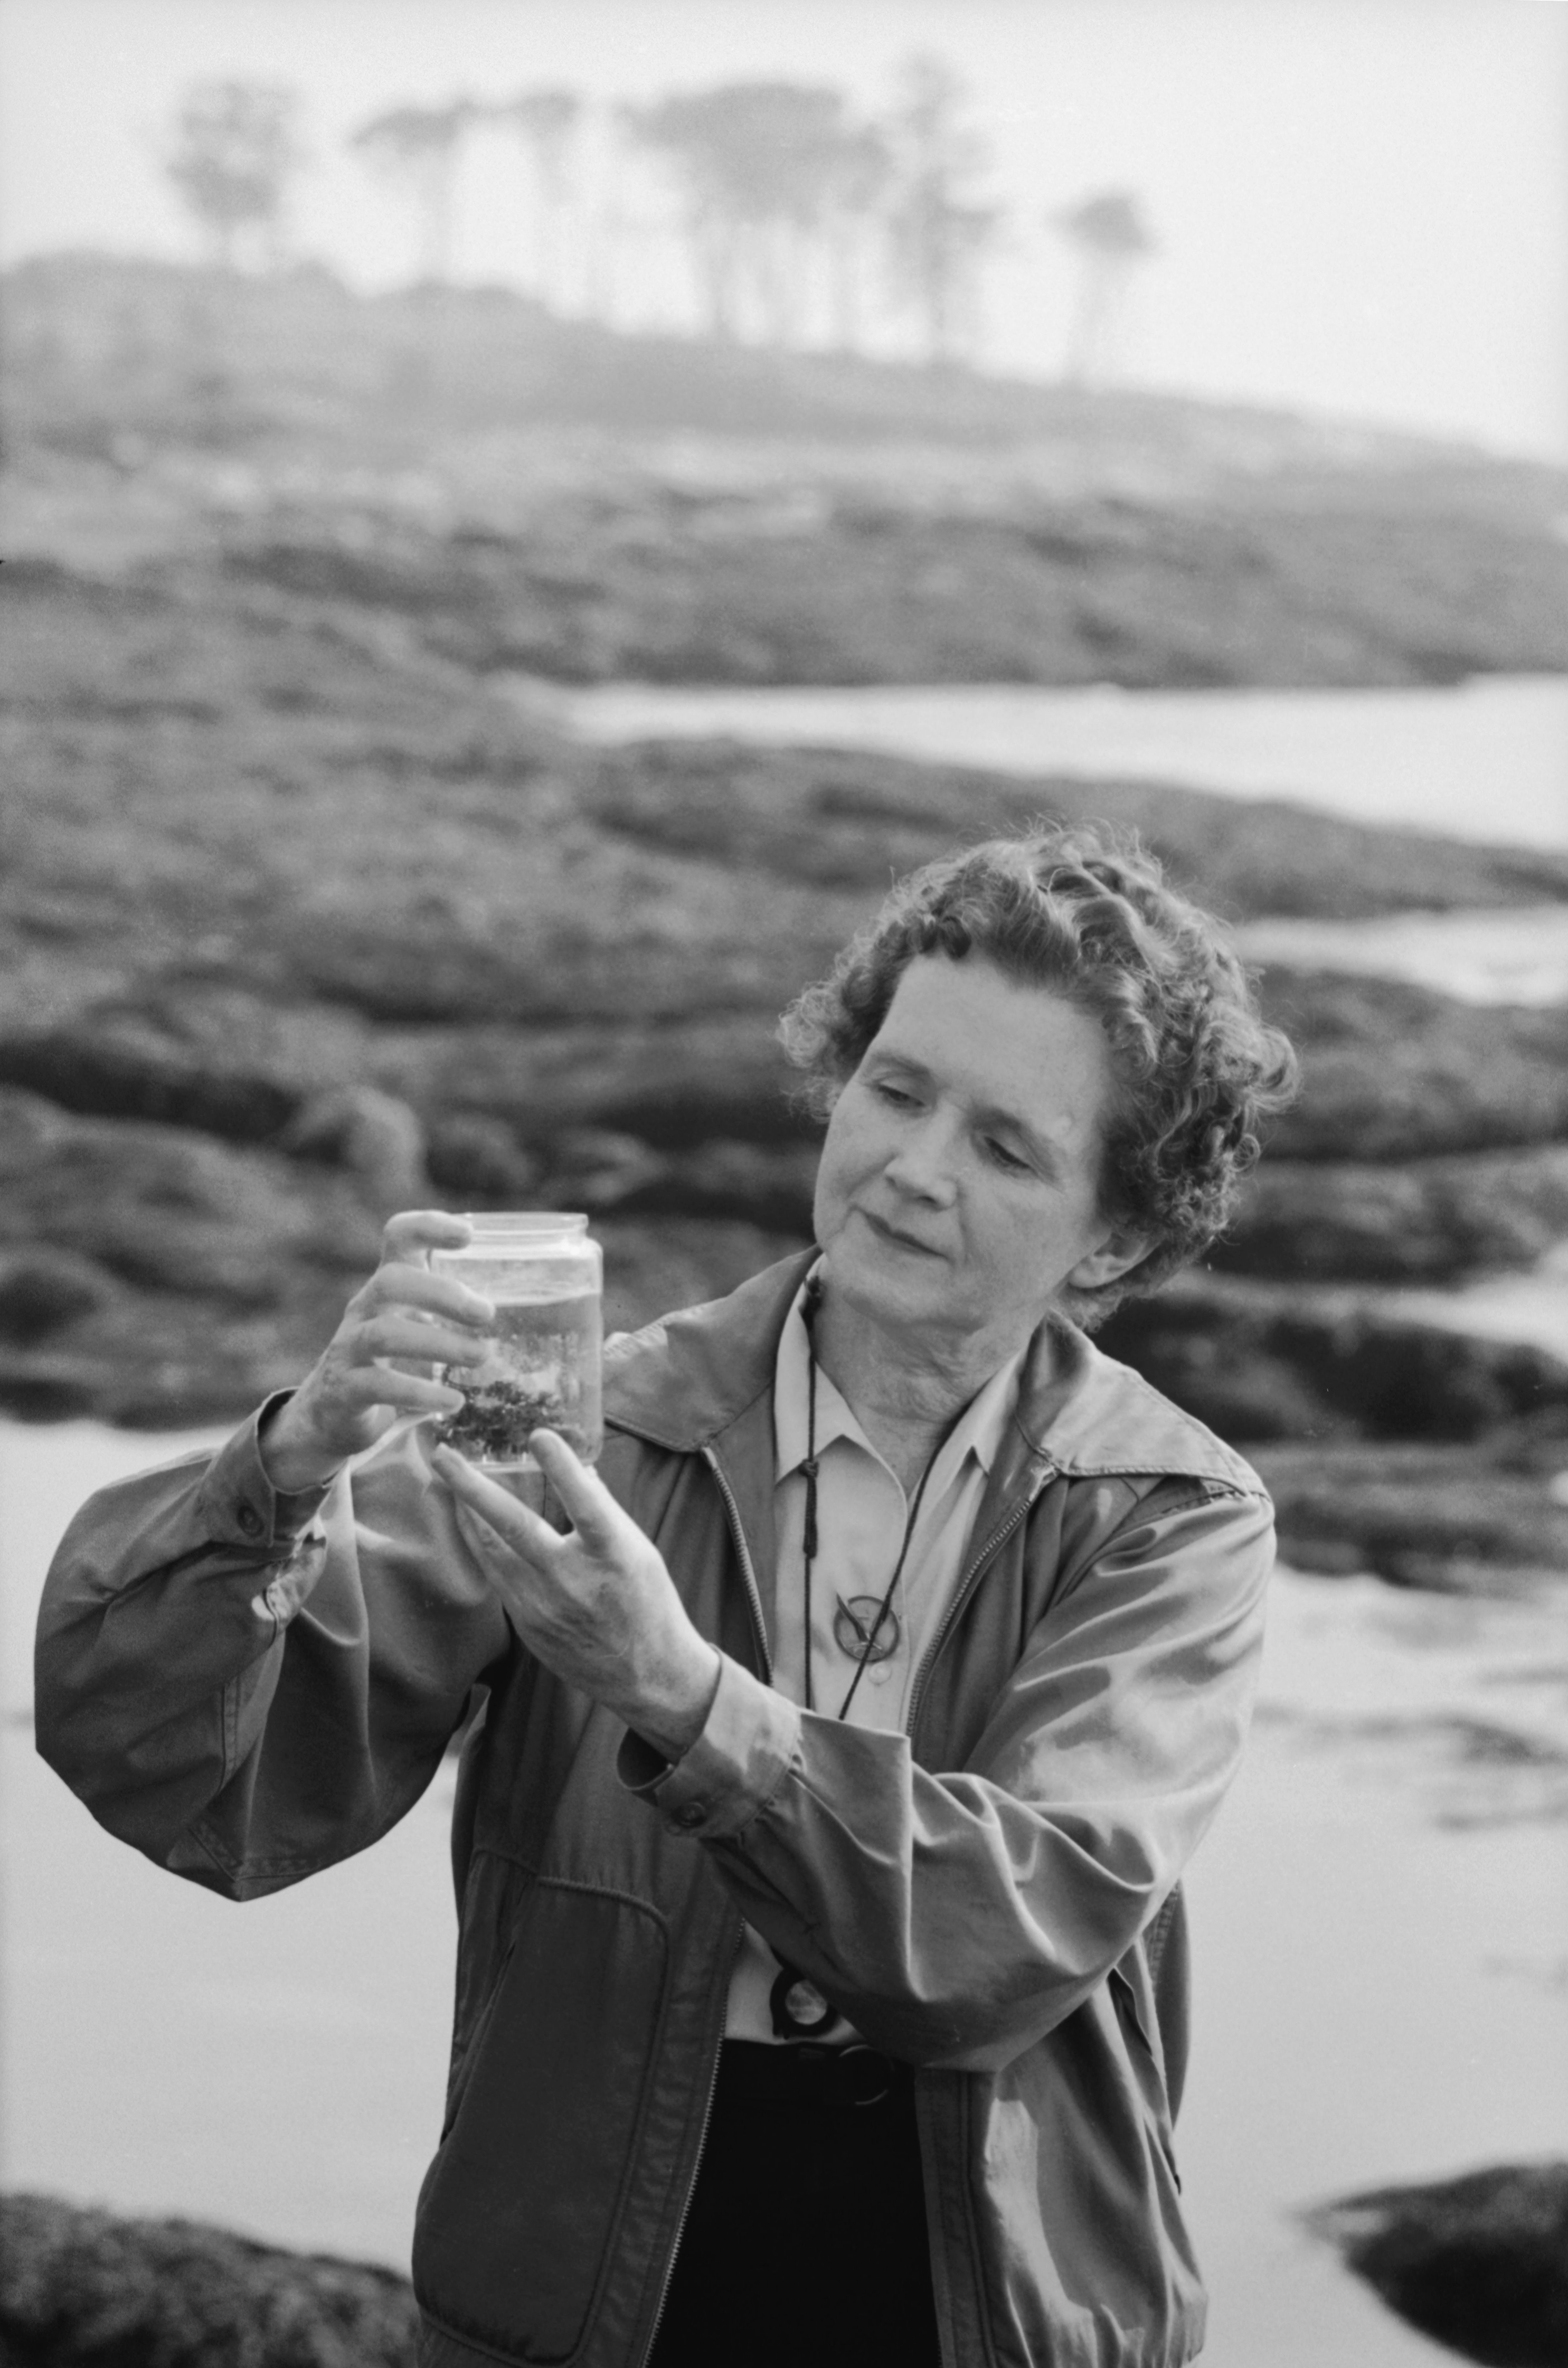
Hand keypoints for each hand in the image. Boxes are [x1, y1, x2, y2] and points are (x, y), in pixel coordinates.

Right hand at [260, 1210, 496, 1491]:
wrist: (331, 1414)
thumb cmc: (391, 1361)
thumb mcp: (417, 1325)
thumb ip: (456, 1311)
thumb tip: (539, 1309)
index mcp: (388, 1286)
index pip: (398, 1236)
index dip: (428, 1226)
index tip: (468, 1234)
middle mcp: (364, 1309)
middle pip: (391, 1281)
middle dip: (442, 1293)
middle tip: (487, 1314)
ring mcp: (349, 1348)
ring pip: (384, 1334)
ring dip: (439, 1344)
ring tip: (481, 1356)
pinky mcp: (343, 1389)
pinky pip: (378, 1386)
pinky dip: (419, 1393)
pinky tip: (453, 1402)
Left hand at [432, 1430, 721, 1760]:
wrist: (645, 1675)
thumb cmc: (647, 1602)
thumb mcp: (639, 1550)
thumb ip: (605, 1511)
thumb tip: (579, 1468)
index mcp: (614, 1556)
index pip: (586, 1504)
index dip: (563, 1468)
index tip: (539, 1434)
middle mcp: (574, 1579)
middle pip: (515, 1526)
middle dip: (473, 1488)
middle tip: (444, 1455)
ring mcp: (544, 1606)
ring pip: (492, 1551)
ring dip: (466, 1513)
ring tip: (446, 1481)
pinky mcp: (526, 1624)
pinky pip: (497, 1576)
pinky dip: (482, 1546)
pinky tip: (470, 1524)